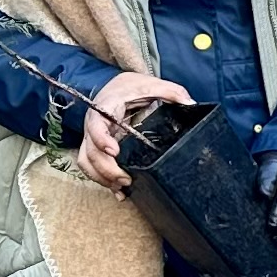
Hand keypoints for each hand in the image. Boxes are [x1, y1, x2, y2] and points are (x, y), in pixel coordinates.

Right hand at [75, 71, 199, 191]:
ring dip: (102, 177)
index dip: (101, 139)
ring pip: (86, 161)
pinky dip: (102, 180)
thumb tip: (189, 104)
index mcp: (106, 107)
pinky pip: (91, 166)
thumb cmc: (131, 86)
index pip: (96, 124)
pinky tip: (118, 192)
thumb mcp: (151, 84)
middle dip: (106, 168)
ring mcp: (92, 137)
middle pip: (90, 150)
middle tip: (126, 179)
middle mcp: (94, 124)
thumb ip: (170, 92)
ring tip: (123, 187)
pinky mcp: (96, 147)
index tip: (114, 151)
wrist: (116, 87)